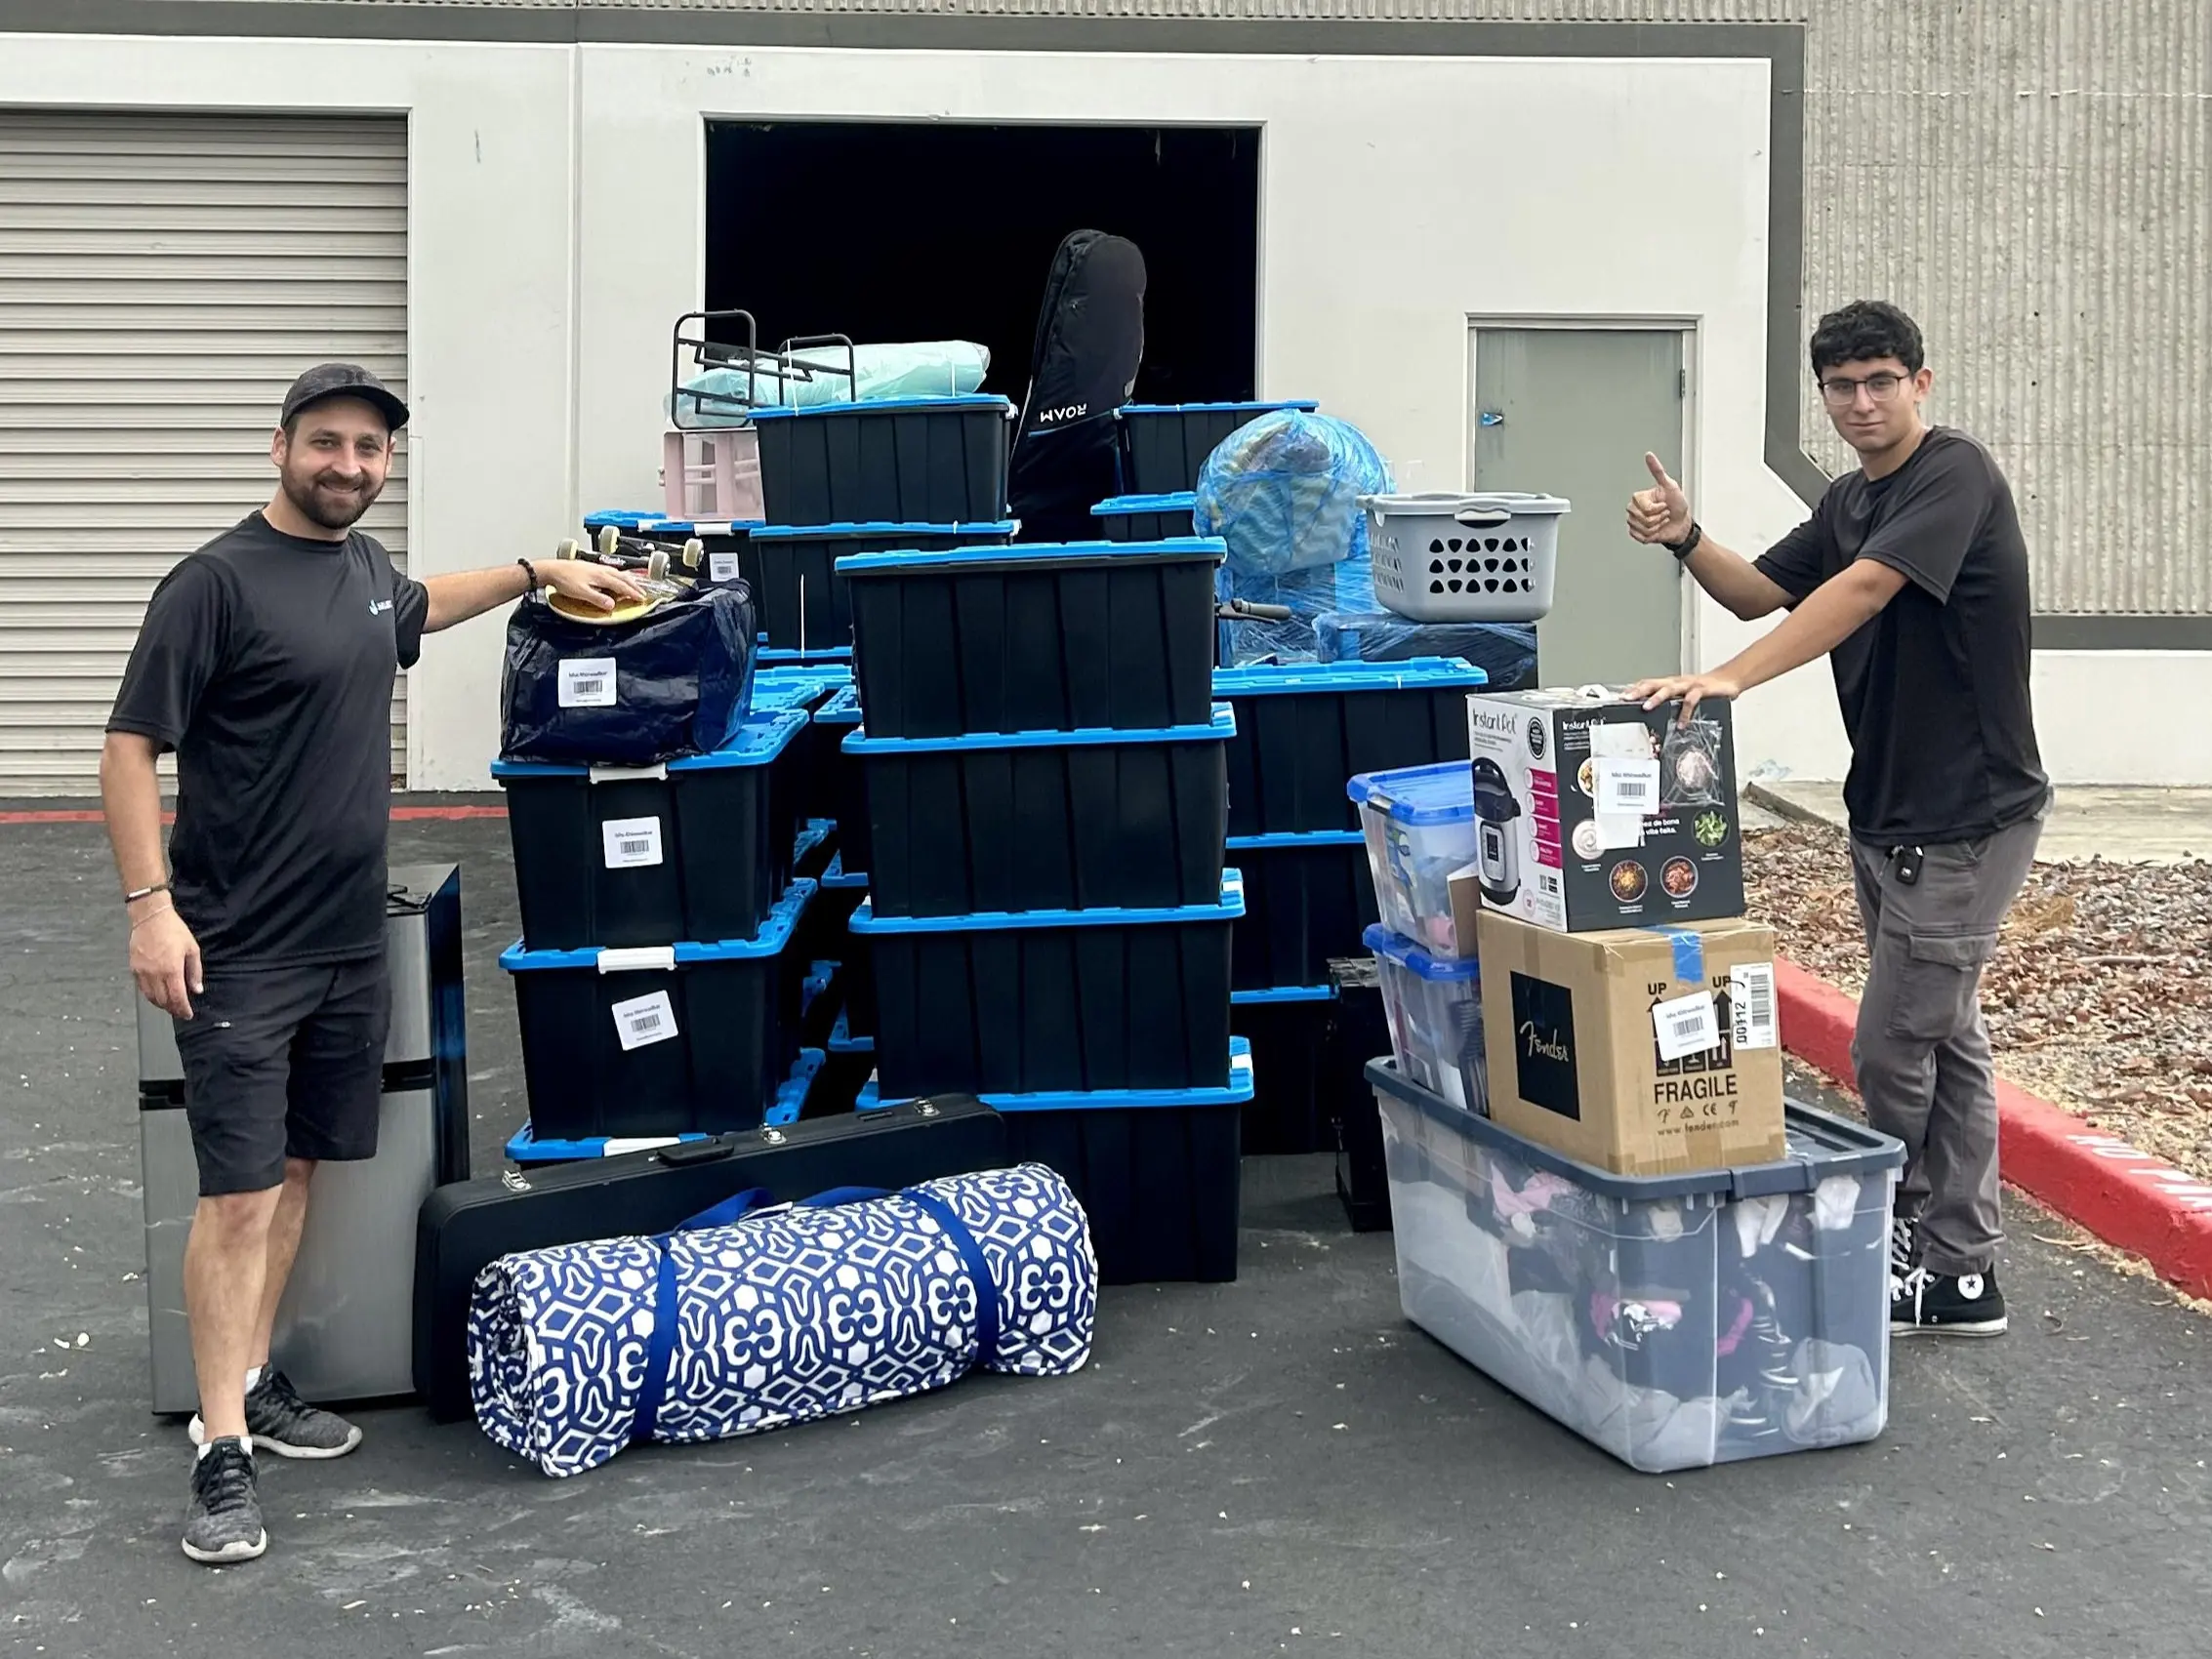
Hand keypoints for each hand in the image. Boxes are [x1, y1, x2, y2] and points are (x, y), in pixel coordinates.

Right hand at [130, 905, 202, 1019]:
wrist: (150, 917)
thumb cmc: (173, 930)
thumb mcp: (192, 949)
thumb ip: (194, 972)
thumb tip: (197, 989)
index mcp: (171, 969)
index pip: (177, 997)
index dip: (183, 1009)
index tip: (188, 1014)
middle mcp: (155, 974)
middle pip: (163, 1001)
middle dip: (173, 1009)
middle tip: (180, 1012)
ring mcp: (142, 972)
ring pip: (150, 997)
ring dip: (161, 1005)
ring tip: (170, 1006)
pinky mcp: (133, 968)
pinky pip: (142, 988)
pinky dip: (150, 995)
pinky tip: (158, 995)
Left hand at [536, 559, 644, 611]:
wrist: (552, 569)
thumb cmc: (565, 580)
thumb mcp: (581, 592)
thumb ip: (598, 599)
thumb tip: (612, 605)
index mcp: (601, 576)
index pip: (621, 585)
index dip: (632, 592)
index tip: (641, 599)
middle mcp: (601, 570)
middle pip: (623, 577)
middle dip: (634, 585)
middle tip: (643, 593)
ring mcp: (597, 567)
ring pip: (618, 573)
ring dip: (628, 580)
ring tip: (634, 584)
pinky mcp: (591, 567)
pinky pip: (611, 571)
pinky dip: (619, 576)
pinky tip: (616, 577)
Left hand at [1624, 672, 1740, 725]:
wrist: (1728, 680)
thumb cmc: (1703, 689)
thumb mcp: (1682, 694)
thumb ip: (1669, 701)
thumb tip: (1651, 712)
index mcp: (1670, 683)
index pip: (1648, 683)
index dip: (1633, 689)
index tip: (1618, 697)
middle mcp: (1677, 682)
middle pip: (1654, 683)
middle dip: (1638, 691)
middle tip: (1625, 698)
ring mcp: (1689, 685)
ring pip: (1669, 689)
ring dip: (1657, 697)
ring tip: (1646, 707)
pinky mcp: (1702, 690)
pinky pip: (1691, 701)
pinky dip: (1685, 712)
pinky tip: (1680, 723)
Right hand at [1627, 452, 1693, 546]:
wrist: (1681, 524)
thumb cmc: (1677, 506)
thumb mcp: (1670, 486)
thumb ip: (1657, 470)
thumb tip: (1649, 455)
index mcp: (1639, 497)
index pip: (1644, 507)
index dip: (1657, 508)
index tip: (1664, 504)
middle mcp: (1634, 509)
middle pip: (1643, 519)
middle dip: (1658, 518)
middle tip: (1663, 513)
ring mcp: (1634, 522)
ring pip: (1642, 529)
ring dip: (1656, 527)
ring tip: (1661, 521)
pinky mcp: (1636, 534)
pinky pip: (1640, 537)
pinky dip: (1652, 535)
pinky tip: (1656, 530)